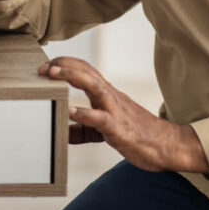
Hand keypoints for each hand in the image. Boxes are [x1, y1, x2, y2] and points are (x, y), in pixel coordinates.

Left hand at [39, 57, 208, 173]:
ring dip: (72, 76)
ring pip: (94, 85)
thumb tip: (63, 134)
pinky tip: (71, 112)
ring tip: (52, 74)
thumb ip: (84, 130)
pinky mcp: (119, 128)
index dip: (65, 63)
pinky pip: (101, 118)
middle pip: (86, 71)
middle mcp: (110, 96)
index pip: (85, 70)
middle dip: (63, 64)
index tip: (46, 64)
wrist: (167, 146)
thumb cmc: (137, 135)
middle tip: (41, 67)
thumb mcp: (106, 130)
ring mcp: (115, 110)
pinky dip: (85, 113)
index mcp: (107, 95)